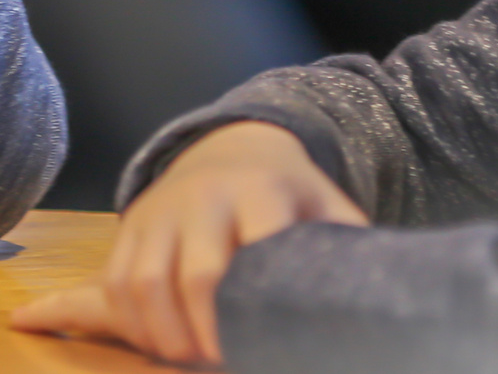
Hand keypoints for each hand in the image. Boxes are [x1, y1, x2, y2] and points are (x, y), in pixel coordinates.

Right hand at [11, 121, 366, 367]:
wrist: (232, 145)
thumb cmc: (290, 195)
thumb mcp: (327, 207)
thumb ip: (346, 247)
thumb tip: (382, 301)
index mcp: (262, 192)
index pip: (253, 252)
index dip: (250, 311)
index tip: (256, 351)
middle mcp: (204, 196)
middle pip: (193, 276)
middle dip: (204, 333)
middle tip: (219, 364)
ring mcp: (160, 208)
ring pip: (142, 281)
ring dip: (161, 334)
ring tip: (184, 359)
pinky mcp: (130, 223)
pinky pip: (115, 280)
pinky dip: (130, 322)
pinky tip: (155, 343)